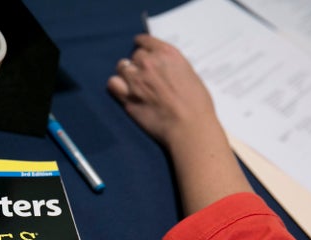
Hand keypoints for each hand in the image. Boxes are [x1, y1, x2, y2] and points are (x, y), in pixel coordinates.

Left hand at [107, 33, 218, 148]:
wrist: (189, 127)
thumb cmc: (197, 105)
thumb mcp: (190, 75)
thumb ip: (173, 68)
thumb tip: (165, 70)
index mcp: (167, 54)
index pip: (146, 40)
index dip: (142, 44)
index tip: (140, 46)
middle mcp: (150, 63)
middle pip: (135, 55)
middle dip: (139, 63)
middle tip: (145, 75)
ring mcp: (137, 80)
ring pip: (122, 67)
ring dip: (127, 73)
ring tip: (133, 83)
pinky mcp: (128, 98)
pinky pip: (112, 83)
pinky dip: (116, 85)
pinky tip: (122, 90)